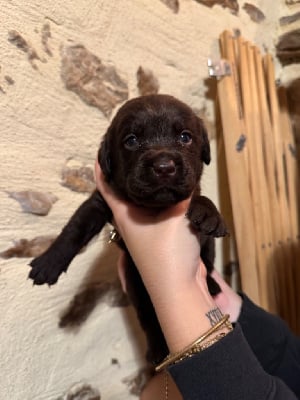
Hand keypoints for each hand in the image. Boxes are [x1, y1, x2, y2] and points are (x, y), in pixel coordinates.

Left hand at [95, 161, 216, 351]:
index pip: (106, 187)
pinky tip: (179, 193)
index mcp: (124, 215)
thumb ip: (181, 194)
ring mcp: (146, 232)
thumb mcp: (177, 216)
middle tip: (143, 154)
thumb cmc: (168, 251)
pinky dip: (168, 203)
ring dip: (154, 190)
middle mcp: (131, 222)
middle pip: (128, 193)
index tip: (104, 150)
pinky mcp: (162, 239)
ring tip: (162, 170)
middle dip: (134, 174)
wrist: (181, 288)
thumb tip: (185, 177)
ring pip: (147, 204)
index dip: (103, 168)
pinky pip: (162, 214)